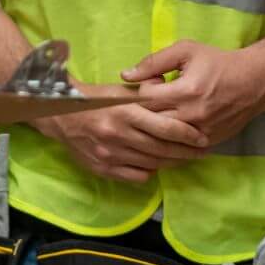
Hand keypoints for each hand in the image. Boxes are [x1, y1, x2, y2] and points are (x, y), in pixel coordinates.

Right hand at [33, 94, 208, 183]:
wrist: (61, 115)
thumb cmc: (96, 99)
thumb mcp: (121, 89)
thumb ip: (146, 93)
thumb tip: (170, 90)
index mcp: (126, 111)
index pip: (165, 127)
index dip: (188, 134)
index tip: (202, 138)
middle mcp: (120, 134)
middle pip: (162, 148)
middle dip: (187, 152)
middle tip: (202, 151)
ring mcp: (111, 154)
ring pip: (152, 164)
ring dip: (173, 162)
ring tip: (185, 158)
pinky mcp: (104, 168)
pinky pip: (137, 176)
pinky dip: (150, 172)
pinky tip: (157, 165)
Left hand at [122, 41, 264, 147]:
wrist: (254, 81)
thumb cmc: (217, 62)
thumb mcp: (186, 51)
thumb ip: (154, 62)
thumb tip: (125, 75)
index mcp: (186, 90)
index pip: (145, 99)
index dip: (140, 90)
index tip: (150, 83)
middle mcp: (192, 115)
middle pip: (151, 122)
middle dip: (144, 111)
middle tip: (150, 101)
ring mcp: (201, 133)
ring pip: (163, 139)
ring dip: (154, 128)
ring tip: (158, 114)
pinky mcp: (208, 143)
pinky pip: (179, 148)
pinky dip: (170, 140)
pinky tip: (169, 128)